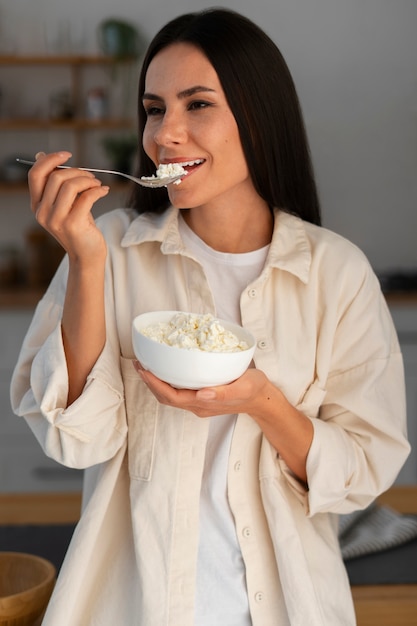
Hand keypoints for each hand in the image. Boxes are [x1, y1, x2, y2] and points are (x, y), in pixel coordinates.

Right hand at [28, 151, 109, 262]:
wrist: (87, 255)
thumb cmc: (79, 226)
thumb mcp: (64, 203)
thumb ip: (55, 183)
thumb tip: (41, 155)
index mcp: (37, 205)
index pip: (35, 174)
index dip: (50, 160)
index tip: (67, 154)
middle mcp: (42, 213)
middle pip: (56, 177)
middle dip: (77, 171)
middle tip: (91, 177)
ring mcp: (56, 220)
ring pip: (70, 185)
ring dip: (88, 180)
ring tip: (97, 184)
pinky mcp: (73, 225)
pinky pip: (86, 197)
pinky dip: (98, 190)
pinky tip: (104, 191)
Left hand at [133, 360, 312, 482]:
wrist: (263, 399)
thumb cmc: (253, 390)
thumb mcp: (242, 388)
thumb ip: (222, 393)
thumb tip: (201, 394)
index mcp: (203, 403)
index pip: (171, 397)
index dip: (155, 384)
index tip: (144, 369)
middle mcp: (197, 405)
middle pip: (166, 397)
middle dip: (150, 382)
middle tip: (139, 363)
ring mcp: (199, 402)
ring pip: (170, 395)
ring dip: (156, 382)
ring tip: (147, 364)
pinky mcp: (202, 396)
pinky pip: (179, 390)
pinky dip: (167, 380)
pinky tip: (166, 367)